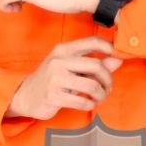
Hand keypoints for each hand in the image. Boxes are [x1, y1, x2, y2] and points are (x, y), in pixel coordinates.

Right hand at [6, 37, 123, 120]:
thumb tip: (118, 60)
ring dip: (101, 94)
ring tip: (99, 97)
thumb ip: (93, 63)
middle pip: (96, 65)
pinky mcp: (53, 96)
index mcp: (63, 50)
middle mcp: (59, 61)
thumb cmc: (53, 79)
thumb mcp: (71, 67)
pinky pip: (82, 101)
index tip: (118, 55)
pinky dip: (90, 104)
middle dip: (107, 79)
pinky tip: (89, 104)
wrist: (26, 95)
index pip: (91, 41)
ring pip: (91, 86)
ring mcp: (55, 79)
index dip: (108, 47)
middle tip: (108, 86)